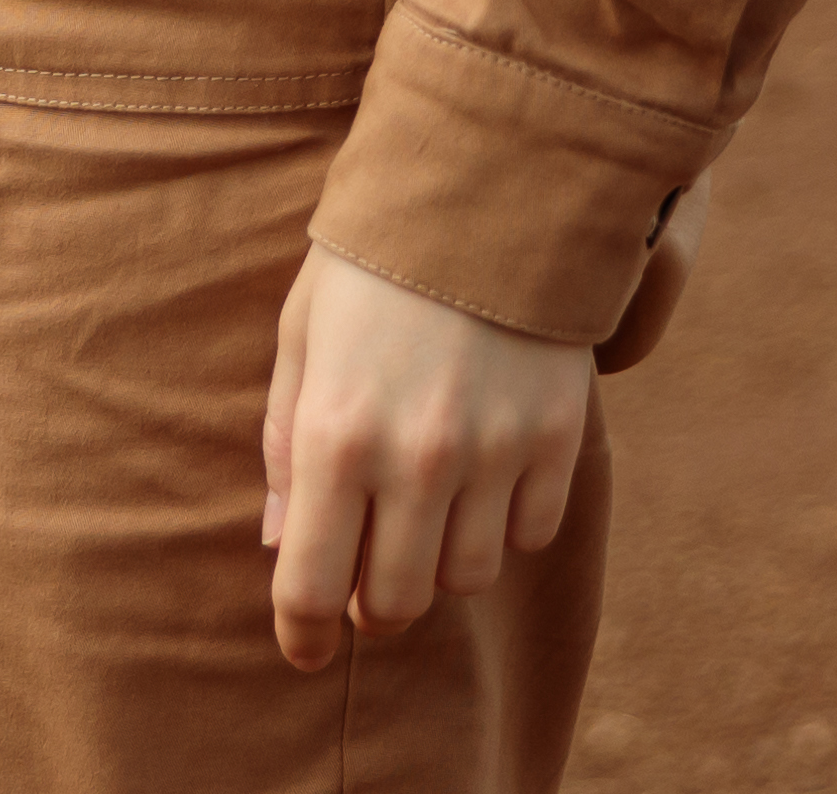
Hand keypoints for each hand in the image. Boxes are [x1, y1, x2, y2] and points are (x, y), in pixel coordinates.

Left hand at [258, 244, 594, 670]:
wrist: (487, 185)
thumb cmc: (370, 263)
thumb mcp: (301, 338)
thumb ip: (284, 447)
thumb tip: (280, 548)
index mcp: (334, 433)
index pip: (311, 586)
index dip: (301, 635)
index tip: (303, 650)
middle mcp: (416, 458)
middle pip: (394, 602)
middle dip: (372, 605)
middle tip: (366, 576)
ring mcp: (494, 453)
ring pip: (466, 580)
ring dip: (439, 565)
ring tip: (426, 515)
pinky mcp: (556, 440)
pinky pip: (529, 536)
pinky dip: (505, 527)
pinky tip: (485, 480)